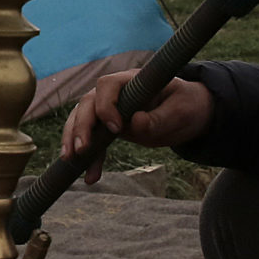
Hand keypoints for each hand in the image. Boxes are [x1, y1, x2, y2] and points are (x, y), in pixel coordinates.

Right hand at [59, 74, 213, 180]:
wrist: (188, 113)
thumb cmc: (186, 105)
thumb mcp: (180, 111)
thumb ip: (159, 118)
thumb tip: (135, 123)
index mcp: (132, 81)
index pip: (107, 85)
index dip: (106, 105)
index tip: (116, 129)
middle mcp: (115, 92)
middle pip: (88, 103)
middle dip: (80, 126)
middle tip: (81, 149)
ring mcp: (109, 108)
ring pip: (82, 120)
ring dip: (74, 140)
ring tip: (70, 161)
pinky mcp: (109, 126)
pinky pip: (94, 140)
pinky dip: (91, 158)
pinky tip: (91, 177)